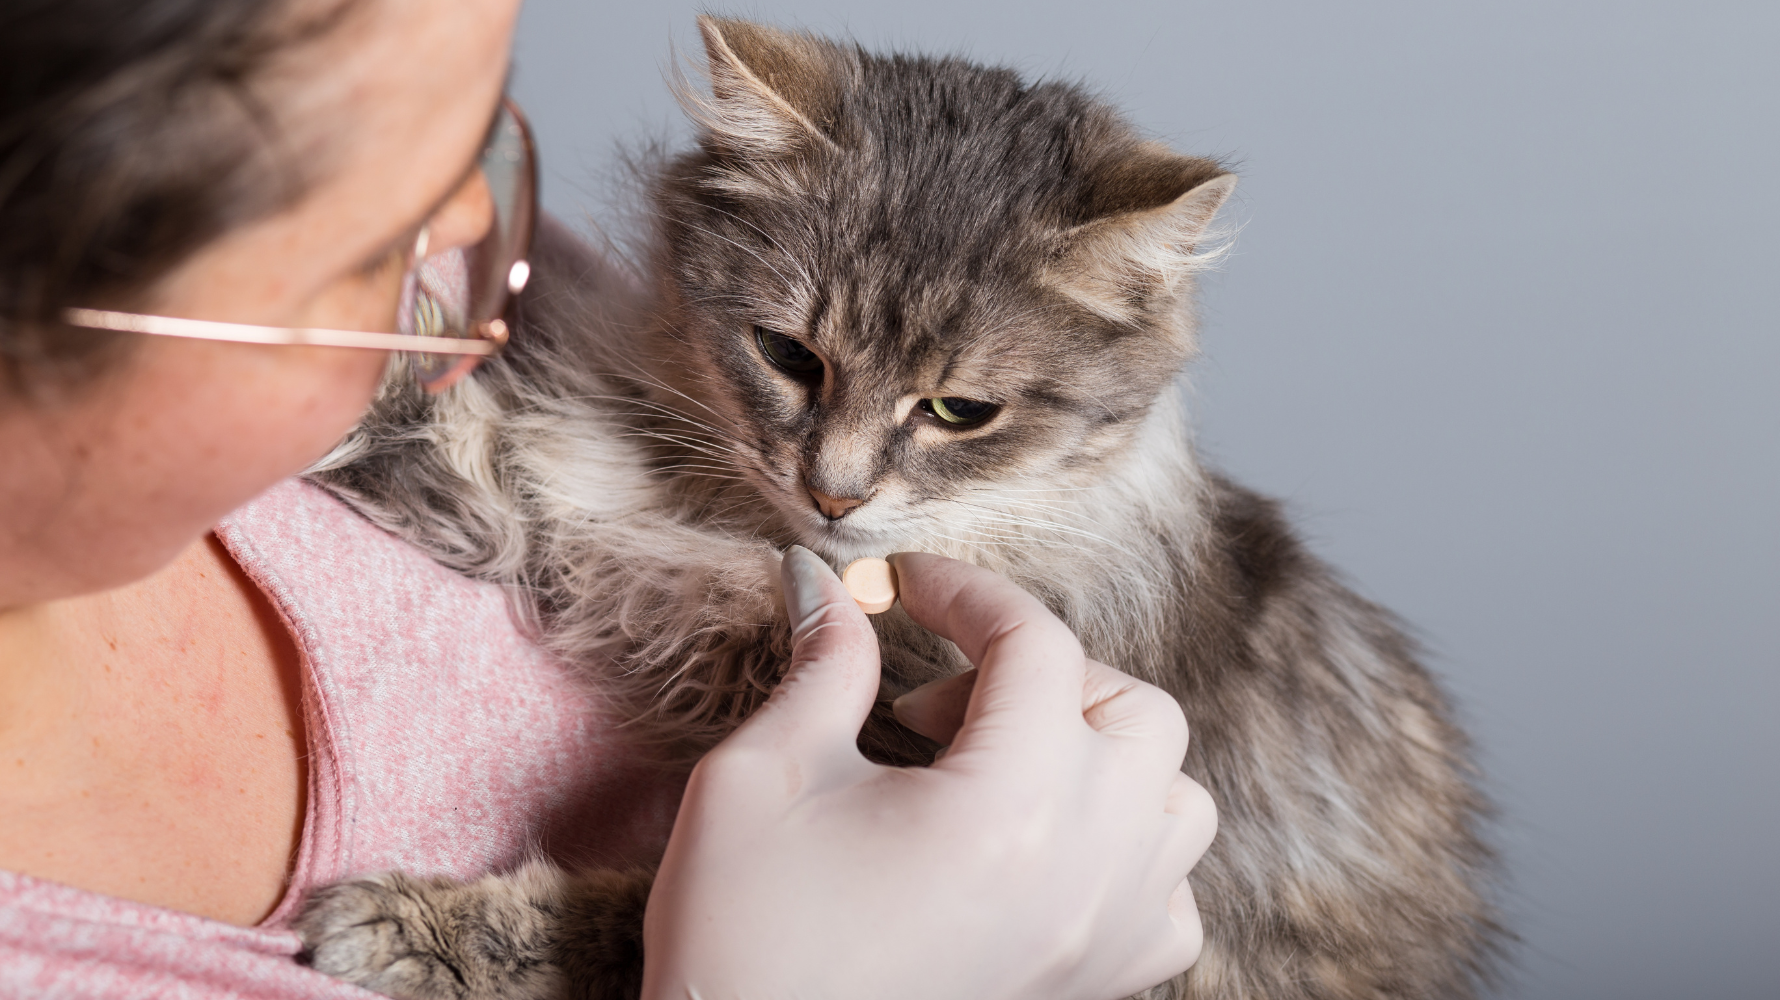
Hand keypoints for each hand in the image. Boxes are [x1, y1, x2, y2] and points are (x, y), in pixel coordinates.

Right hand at [640, 548, 1215, 999]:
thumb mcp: (762, 779)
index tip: (903, 584)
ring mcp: (1104, 936)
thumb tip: (826, 587)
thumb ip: (820, 668)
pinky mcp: (1096, 988)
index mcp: (1010, 806)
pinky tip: (1041, 849)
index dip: (964, 591)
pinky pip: (1171, 898)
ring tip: (1002, 764)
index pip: (1036, 645)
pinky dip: (1131, 852)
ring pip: (1177, 799)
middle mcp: (1086, 870)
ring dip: (1103, 754)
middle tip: (936, 703)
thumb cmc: (743, 941)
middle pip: (1135, 709)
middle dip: (1041, 672)